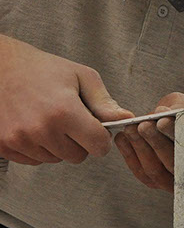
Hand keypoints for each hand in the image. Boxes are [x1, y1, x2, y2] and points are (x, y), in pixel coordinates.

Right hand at [0, 34, 133, 165]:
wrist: (1, 66)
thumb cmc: (43, 69)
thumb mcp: (82, 77)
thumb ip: (105, 102)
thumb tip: (126, 119)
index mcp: (64, 111)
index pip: (98, 146)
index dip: (102, 138)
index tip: (98, 129)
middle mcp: (41, 129)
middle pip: (78, 156)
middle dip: (81, 141)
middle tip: (72, 119)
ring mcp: (20, 140)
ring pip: (56, 159)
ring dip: (59, 145)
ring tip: (51, 119)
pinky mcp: (4, 146)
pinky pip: (35, 160)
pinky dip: (40, 148)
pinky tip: (36, 126)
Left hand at [114, 93, 183, 192]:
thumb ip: (179, 109)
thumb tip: (162, 112)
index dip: (175, 133)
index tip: (162, 120)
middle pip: (172, 162)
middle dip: (155, 141)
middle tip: (143, 125)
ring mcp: (175, 181)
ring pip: (155, 170)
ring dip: (140, 148)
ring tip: (130, 129)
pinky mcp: (159, 182)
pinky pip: (143, 174)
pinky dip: (130, 156)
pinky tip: (122, 138)